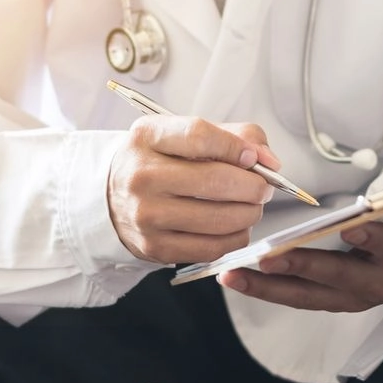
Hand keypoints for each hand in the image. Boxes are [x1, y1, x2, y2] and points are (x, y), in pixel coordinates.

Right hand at [107, 116, 280, 263]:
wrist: (113, 198)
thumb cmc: (160, 162)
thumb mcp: (185, 135)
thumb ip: (234, 136)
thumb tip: (270, 161)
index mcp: (147, 137)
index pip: (200, 137)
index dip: (236, 148)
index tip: (254, 158)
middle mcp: (141, 176)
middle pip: (214, 181)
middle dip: (253, 186)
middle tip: (264, 188)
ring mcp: (147, 215)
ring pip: (220, 219)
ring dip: (249, 214)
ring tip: (251, 207)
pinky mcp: (156, 248)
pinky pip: (213, 247)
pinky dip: (235, 237)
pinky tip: (235, 227)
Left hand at [219, 176, 382, 309]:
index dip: (377, 242)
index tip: (354, 228)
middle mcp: (381, 283)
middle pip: (341, 280)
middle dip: (305, 269)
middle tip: (270, 257)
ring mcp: (352, 295)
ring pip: (310, 296)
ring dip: (271, 288)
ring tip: (232, 275)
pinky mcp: (331, 298)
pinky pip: (297, 297)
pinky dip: (267, 290)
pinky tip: (234, 278)